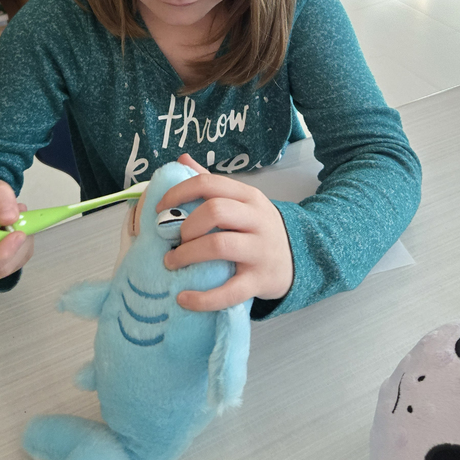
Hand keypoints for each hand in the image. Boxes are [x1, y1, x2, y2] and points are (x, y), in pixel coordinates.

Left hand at [159, 153, 293, 311]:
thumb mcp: (242, 201)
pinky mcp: (260, 280)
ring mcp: (260, 250)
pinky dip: (202, 298)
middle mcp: (256, 219)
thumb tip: (181, 160)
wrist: (300, 259)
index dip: (178, 193)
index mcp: (248, 197)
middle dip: (186, 226)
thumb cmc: (258, 229)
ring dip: (187, 255)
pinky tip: (184, 299)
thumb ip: (212, 183)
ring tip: (171, 264)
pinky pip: (229, 291)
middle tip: (172, 241)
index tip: (159, 209)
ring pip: (219, 246)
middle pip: (215, 211)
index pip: (209, 183)